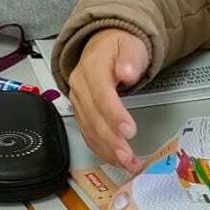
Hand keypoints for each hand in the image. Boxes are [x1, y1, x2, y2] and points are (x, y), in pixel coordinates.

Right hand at [68, 29, 150, 169]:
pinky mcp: (82, 113)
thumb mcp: (130, 45)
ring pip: (90, 130)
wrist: (102, 45)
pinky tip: (115, 160)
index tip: (128, 130)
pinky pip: (89, 134)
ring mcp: (79, 102)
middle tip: (128, 156)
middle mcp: (81, 87)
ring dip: (108, 151)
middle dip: (112, 141)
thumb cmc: (118, 47)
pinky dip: (102, 150)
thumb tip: (126, 72)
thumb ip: (129, 58)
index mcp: (92, 67)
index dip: (114, 114)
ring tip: (127, 164)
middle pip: (94, 118)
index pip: (101, 94)